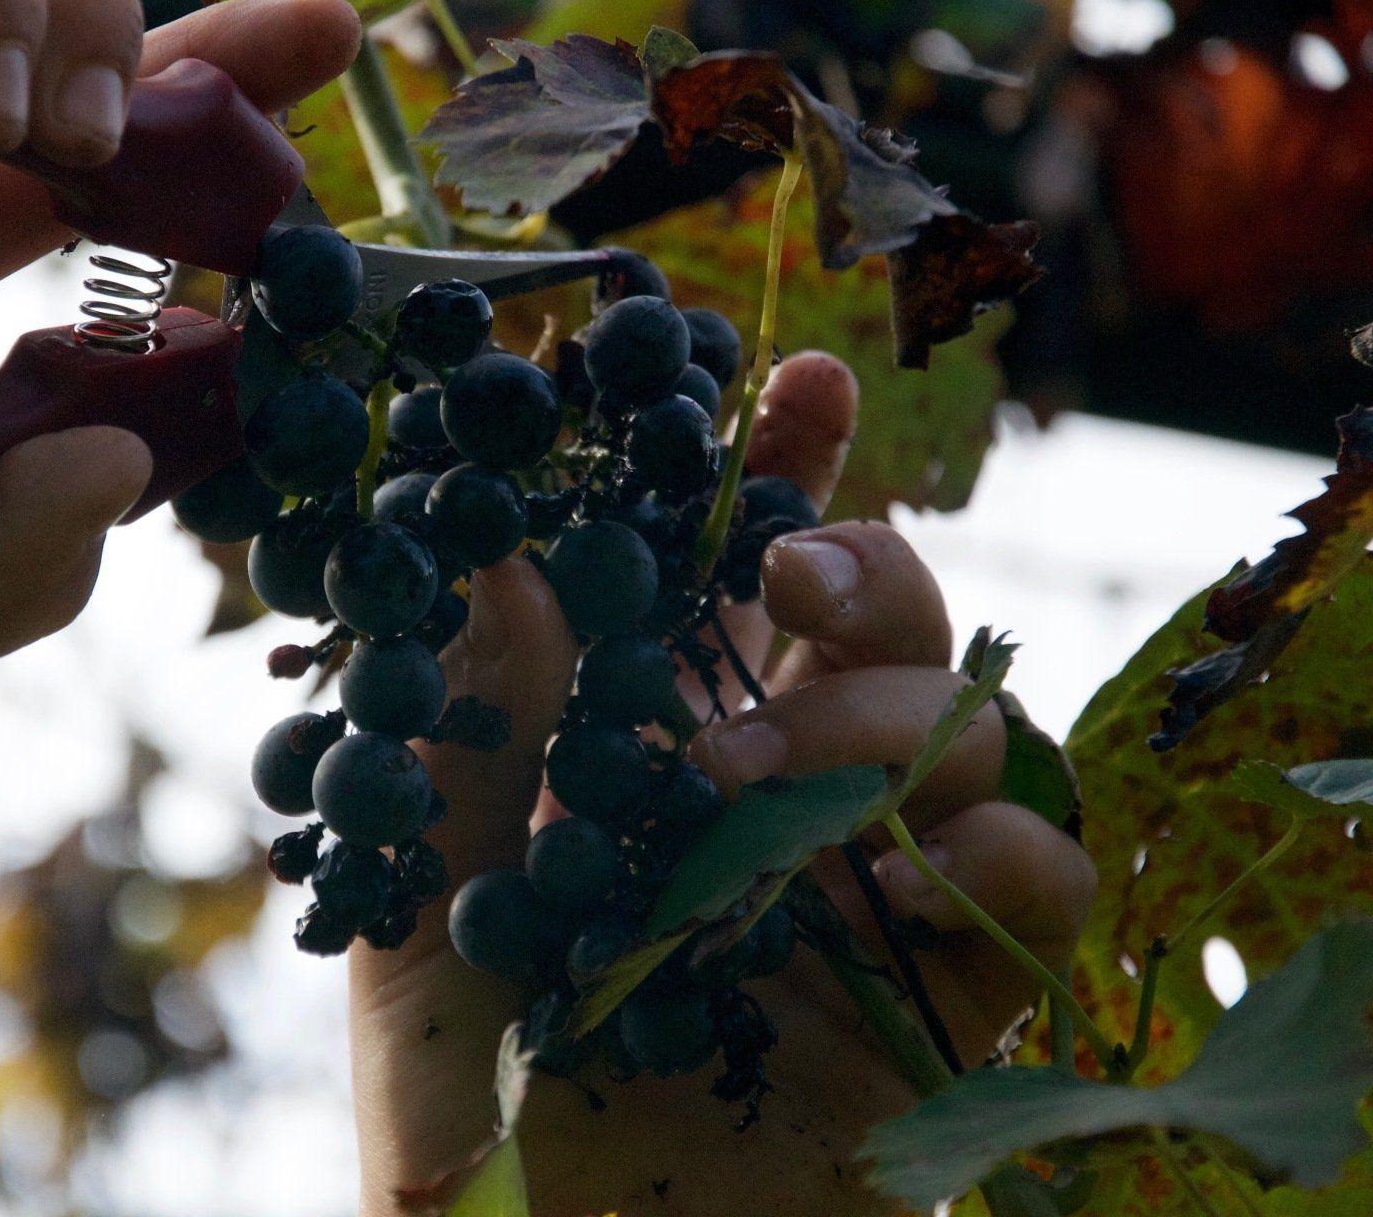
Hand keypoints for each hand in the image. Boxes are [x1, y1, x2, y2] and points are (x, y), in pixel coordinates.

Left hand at [348, 352, 1097, 1215]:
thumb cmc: (456, 1076)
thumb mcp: (418, 872)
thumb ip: (460, 703)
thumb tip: (490, 526)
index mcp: (659, 738)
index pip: (737, 575)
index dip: (778, 470)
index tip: (798, 380)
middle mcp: (780, 790)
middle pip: (888, 621)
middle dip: (861, 564)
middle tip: (786, 573)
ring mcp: (868, 882)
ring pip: (970, 725)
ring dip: (881, 718)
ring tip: (746, 783)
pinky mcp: (945, 994)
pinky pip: (1039, 882)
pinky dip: (999, 852)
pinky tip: (909, 874)